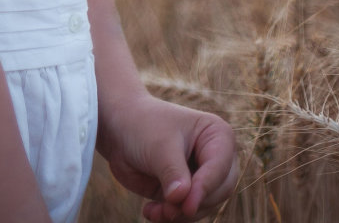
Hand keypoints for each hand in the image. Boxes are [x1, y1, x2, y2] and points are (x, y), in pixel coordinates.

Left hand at [98, 91, 237, 220]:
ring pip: (203, 207)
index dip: (205, 188)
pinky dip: (170, 217)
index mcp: (217, 135)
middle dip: (193, 204)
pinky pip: (187, 214)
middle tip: (168, 210)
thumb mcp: (159, 145)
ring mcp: (201, 176)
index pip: (220, 168)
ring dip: (179, 214)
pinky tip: (150, 211)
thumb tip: (180, 199)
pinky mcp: (186, 193)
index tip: (186, 206)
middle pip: (219, 192)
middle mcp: (216, 157)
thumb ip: (172, 173)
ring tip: (156, 211)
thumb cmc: (142, 126)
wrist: (118, 129)